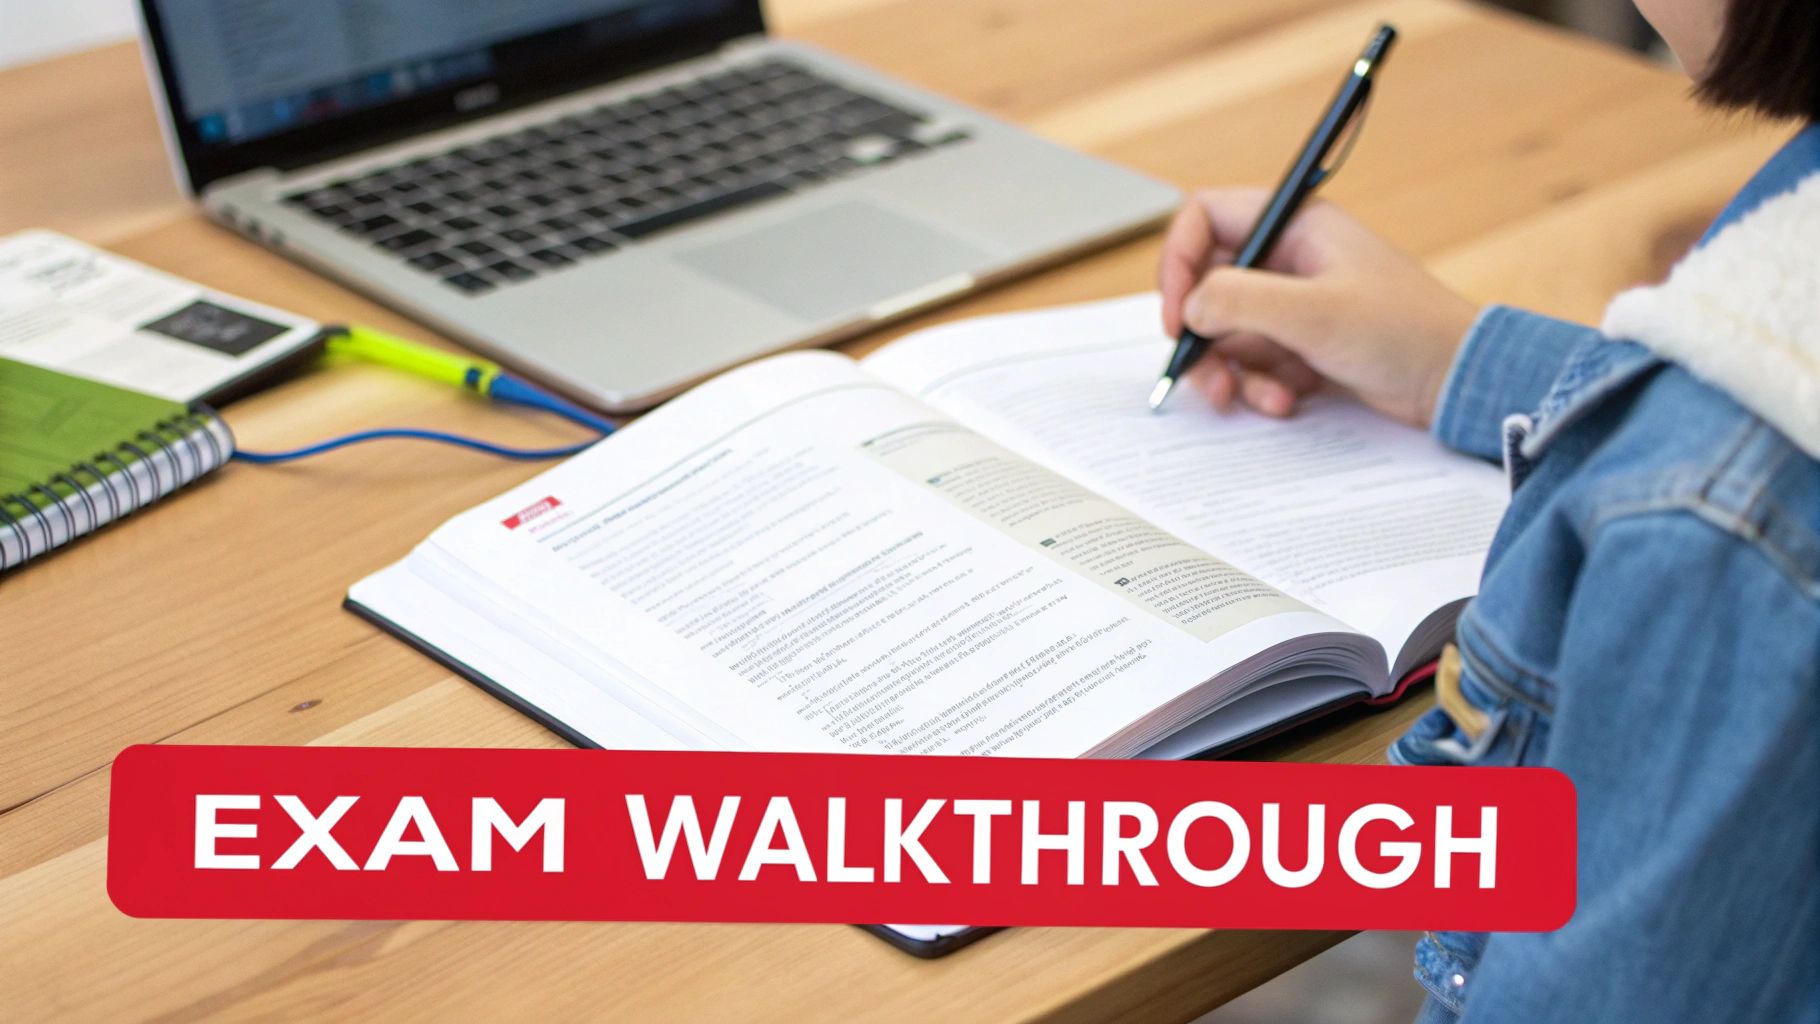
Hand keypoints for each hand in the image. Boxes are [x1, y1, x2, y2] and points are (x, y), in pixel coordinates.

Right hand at [1157, 188, 1477, 427]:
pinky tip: (1286, 400)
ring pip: (1227, 331)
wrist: (1457, 381)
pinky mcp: (1303, 342)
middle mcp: (1289, 258)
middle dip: (1201, 334)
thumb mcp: (1313, 312)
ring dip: (1230, 370)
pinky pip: (1255, 361)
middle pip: (1208, 284)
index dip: (1179, 261)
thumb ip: (1239, 300)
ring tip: (1253, 397)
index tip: (1178, 312)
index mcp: (1295, 226)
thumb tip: (1190, 307)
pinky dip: (1259, 384)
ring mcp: (1295, 302)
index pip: (1206, 219)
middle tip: (1203, 372)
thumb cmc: (1403, 332)